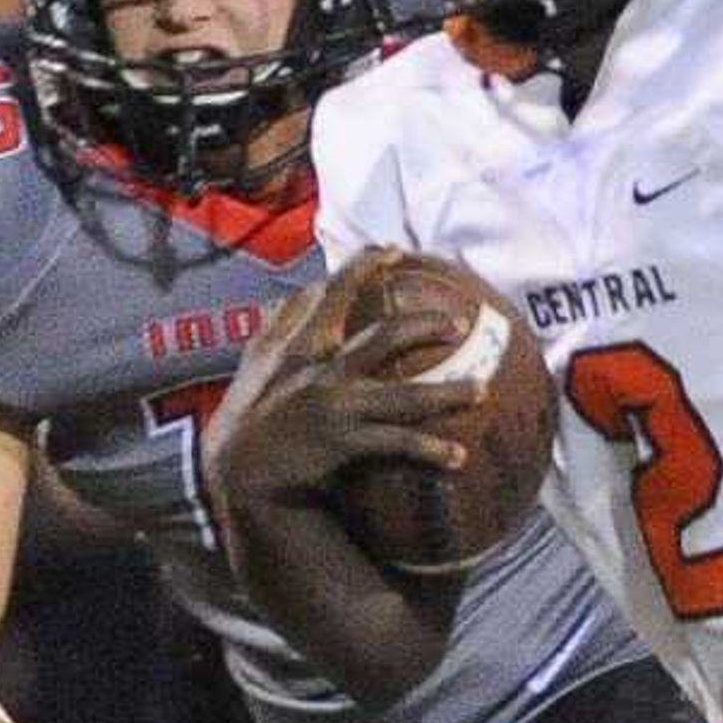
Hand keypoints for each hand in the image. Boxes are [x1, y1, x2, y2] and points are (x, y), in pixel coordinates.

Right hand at [205, 286, 479, 504]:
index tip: (392, 250)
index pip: (332, 293)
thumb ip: (279, 326)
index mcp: (300, 346)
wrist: (240, 472)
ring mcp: (334, 405)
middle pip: (384, 337)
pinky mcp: (343, 442)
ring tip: (482, 390)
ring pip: (403, 395)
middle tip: (459, 324)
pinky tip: (458, 454)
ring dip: (447, 393)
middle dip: (425, 326)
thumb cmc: (250, 418)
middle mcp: (322, 370)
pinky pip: (396, 443)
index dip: (363, 267)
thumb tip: (300, 291)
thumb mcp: (256, 364)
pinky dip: (429, 449)